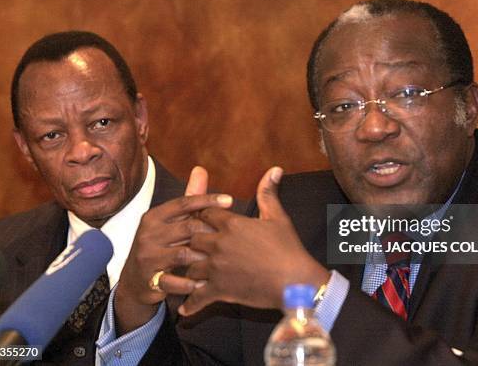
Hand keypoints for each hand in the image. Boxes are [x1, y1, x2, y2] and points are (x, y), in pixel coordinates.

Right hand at [115, 166, 232, 333]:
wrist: (134, 281)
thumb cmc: (159, 246)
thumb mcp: (171, 222)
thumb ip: (189, 199)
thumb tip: (201, 170)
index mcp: (154, 216)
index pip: (183, 203)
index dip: (207, 200)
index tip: (230, 200)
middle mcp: (148, 234)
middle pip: (187, 227)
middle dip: (212, 233)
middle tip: (233, 237)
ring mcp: (147, 256)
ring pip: (183, 253)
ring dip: (205, 258)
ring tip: (224, 260)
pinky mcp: (149, 279)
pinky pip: (174, 281)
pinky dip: (191, 283)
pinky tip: (206, 284)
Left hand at [179, 167, 329, 315]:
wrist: (295, 281)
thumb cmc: (288, 249)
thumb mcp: (278, 217)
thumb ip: (268, 193)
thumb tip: (274, 169)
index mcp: (231, 224)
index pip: (204, 214)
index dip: (200, 216)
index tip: (199, 220)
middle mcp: (219, 244)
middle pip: (190, 238)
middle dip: (189, 241)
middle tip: (186, 245)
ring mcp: (217, 268)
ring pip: (188, 266)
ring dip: (187, 269)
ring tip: (182, 273)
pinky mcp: (220, 290)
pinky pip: (197, 296)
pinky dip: (190, 303)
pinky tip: (184, 307)